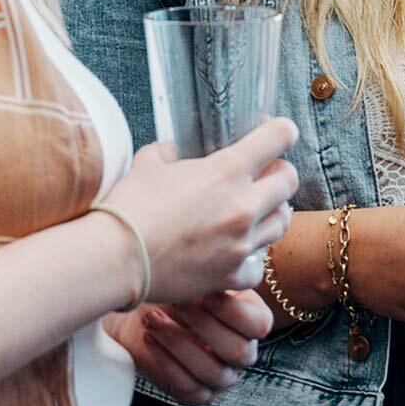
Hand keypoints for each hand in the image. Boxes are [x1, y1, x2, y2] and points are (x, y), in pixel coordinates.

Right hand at [99, 118, 296, 309]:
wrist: (116, 258)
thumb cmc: (129, 207)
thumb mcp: (147, 163)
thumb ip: (168, 152)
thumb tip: (173, 150)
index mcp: (226, 170)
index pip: (276, 138)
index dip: (283, 131)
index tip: (282, 133)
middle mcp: (242, 205)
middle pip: (289, 182)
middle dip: (281, 174)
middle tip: (268, 176)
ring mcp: (240, 243)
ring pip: (282, 224)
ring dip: (272, 214)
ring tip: (258, 213)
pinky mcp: (231, 274)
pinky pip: (258, 266)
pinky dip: (250, 259)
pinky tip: (238, 254)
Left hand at [115, 287, 276, 404]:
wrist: (142, 311)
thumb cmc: (176, 287)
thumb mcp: (198, 274)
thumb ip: (215, 273)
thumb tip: (224, 262)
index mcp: (252, 322)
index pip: (259, 325)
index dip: (232, 310)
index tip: (203, 291)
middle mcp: (242, 353)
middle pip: (237, 351)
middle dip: (203, 325)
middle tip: (176, 302)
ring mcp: (221, 376)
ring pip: (211, 371)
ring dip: (178, 343)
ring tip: (153, 318)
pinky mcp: (196, 393)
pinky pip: (187, 388)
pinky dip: (165, 362)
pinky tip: (148, 338)